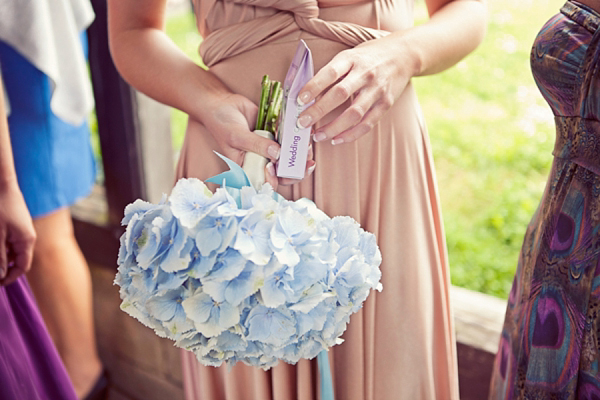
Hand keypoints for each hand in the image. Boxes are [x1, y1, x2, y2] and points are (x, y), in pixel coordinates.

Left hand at [0, 182, 35, 285]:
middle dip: (4, 267)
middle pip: (18, 260)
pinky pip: (9, 241)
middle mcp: (27, 237)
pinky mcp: (16, 225)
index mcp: (26, 240)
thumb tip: (0, 275)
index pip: (22, 266)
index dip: (10, 277)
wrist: (2, 184)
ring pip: (12, 251)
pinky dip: (1, 247)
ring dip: (1, 257)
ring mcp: (22, 230)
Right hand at [199, 91, 314, 189]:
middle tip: (308, 163)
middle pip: (283, 172)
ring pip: (289, 156)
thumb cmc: (222, 124)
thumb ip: (257, 146)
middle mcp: (261, 160)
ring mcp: (269, 147)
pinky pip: (289, 139)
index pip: (266, 181)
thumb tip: (277, 155)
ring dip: (300, 154)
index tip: (276, 168)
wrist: (222, 103)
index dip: (275, 179)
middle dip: (297, 170)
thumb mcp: (237, 137)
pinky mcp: (275, 134)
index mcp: (249, 168)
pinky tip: (306, 134)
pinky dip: (297, 138)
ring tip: (308, 146)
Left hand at [296, 37, 412, 144]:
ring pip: (354, 113)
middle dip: (319, 110)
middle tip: (302, 122)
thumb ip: (332, 73)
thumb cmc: (368, 57)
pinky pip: (367, 123)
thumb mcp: (349, 56)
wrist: (403, 54)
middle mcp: (365, 74)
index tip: (299, 99)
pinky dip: (351, 134)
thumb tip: (308, 95)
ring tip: (318, 135)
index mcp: (352, 59)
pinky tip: (336, 139)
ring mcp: (377, 90)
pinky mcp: (386, 104)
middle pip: (340, 94)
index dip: (314, 86)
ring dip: (333, 127)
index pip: (330, 73)